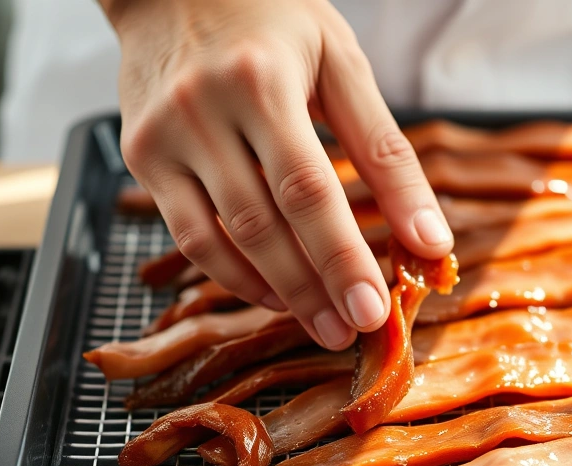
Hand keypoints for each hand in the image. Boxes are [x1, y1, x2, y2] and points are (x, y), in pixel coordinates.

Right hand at [100, 0, 453, 349]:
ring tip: (324, 323)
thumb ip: (385, 150)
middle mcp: (202, 111)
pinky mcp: (142, 158)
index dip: (342, 256)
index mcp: (261, 80)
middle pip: (264, 225)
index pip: (308, 189)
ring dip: (279, 292)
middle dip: (316, 288)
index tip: (376, 308)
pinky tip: (276, 293)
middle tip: (356, 329)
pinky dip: (234, 274)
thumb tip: (429, 236)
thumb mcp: (341, 63)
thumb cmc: (268, 17)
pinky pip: (188, 236)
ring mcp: (163, 138)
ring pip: (223, 240)